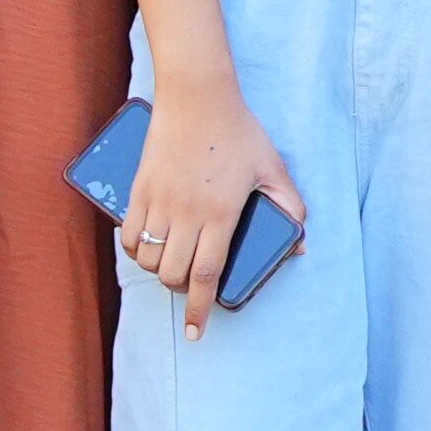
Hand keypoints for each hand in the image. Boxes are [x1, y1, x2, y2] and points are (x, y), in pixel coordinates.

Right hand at [122, 91, 308, 337]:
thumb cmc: (239, 132)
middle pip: (175, 274)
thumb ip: (290, 208)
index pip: (207, 275)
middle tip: (192, 288)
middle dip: (183, 291)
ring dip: (160, 272)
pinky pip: (131, 235)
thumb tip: (299, 245)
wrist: (198, 97)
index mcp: (221, 214)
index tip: (197, 332)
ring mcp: (160, 202)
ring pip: (151, 259)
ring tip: (173, 267)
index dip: (201, 309)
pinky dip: (137, 250)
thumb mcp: (274, 169)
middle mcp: (188, 214)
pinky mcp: (140, 190)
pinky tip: (149, 249)